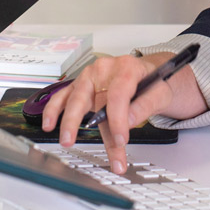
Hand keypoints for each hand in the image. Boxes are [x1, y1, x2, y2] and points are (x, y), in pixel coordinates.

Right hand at [41, 53, 182, 173]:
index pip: (117, 95)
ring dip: (67, 120)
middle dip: (80, 122)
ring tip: (65, 139)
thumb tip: (129, 121)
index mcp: (126, 68)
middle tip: (76, 142)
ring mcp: (90, 77)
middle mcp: (104, 69)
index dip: (118, 120)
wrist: (146, 73)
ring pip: (74, 98)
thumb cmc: (152, 83)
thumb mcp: (160, 93)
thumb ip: (145, 106)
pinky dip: (54, 110)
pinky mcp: (81, 86)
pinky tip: (49, 123)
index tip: (120, 141)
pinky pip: (64, 96)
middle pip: (88, 96)